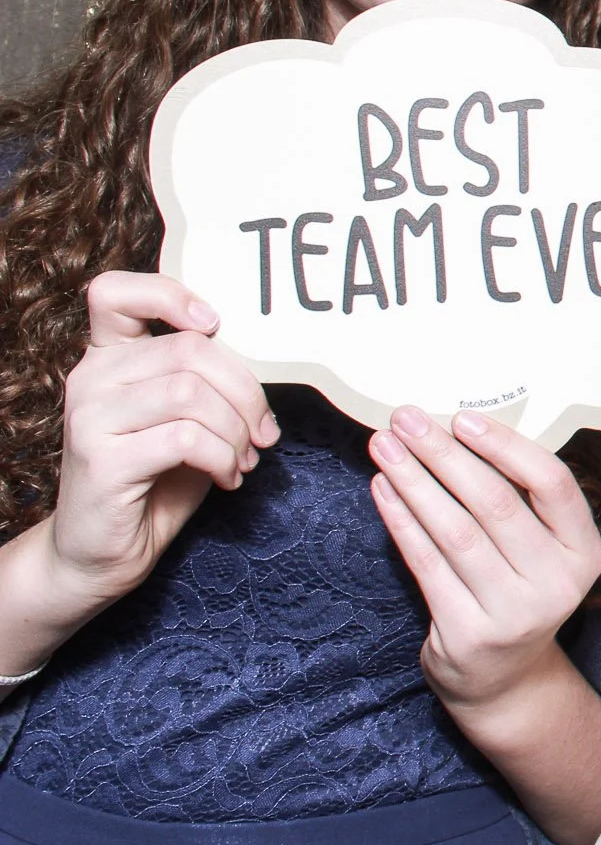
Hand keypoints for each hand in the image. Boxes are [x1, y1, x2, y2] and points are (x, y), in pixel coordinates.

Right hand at [47, 272, 276, 607]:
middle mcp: (90, 378)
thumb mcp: (186, 417)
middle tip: (264, 432)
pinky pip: (186, 438)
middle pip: (190, 349)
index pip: (114, 292)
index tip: (216, 323)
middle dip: (247, 392)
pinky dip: (223, 457)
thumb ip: (205, 378)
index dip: (170, 294)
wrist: (102, 552)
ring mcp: (89, 417)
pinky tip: (227, 477)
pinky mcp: (101, 460)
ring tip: (244, 459)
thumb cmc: (156, 478)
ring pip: (192, 393)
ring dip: (237, 430)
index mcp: (108, 357)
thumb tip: (267, 354)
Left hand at [368, 406, 600, 711]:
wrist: (504, 679)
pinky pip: (426, 565)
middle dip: (444, 455)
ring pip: (455, 532)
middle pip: (496, 504)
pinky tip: (383, 490)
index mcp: (584, 553)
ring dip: (414, 482)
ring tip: (385, 447)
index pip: (553, 485)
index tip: (463, 418)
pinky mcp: (468, 633)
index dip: (506, 447)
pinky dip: (401, 522)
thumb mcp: (544, 552)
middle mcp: (556, 584)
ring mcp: (513, 613)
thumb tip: (462, 432)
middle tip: (407, 419)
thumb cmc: (518, 593)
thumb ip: (522, 502)